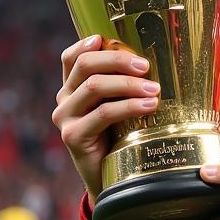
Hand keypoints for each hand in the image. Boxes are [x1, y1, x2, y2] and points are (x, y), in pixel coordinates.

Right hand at [52, 35, 160, 205]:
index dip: (86, 44)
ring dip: (128, 84)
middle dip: (118, 61)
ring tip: (156, 90)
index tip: (108, 39)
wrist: (111, 180)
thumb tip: (153, 62)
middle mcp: (63, 100)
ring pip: (94, 87)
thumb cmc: (121, 138)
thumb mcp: (120, 107)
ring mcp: (65, 118)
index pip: (71, 58)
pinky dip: (128, 106)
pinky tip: (149, 106)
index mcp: (72, 89)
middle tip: (147, 67)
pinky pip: (103, 114)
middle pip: (85, 66)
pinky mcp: (72, 136)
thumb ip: (124, 87)